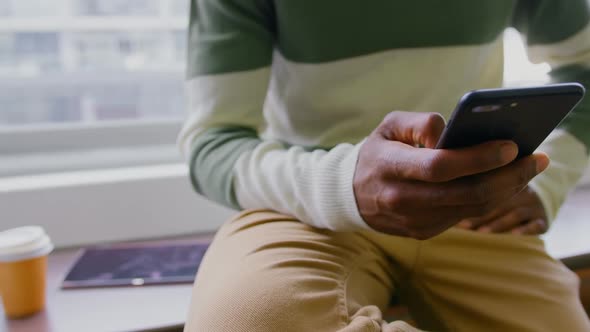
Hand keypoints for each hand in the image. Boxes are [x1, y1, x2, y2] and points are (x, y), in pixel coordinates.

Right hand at [353, 111, 548, 239]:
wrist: (352, 194)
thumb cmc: (378, 152)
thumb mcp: (389, 125)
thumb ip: (420, 123)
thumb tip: (453, 135)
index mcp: (390, 168)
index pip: (439, 166)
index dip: (478, 158)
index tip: (511, 146)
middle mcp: (402, 199)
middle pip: (466, 193)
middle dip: (508, 176)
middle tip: (536, 158)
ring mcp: (414, 221)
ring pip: (472, 208)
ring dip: (507, 189)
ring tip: (529, 168)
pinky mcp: (424, 232)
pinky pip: (465, 216)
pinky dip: (491, 199)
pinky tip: (505, 182)